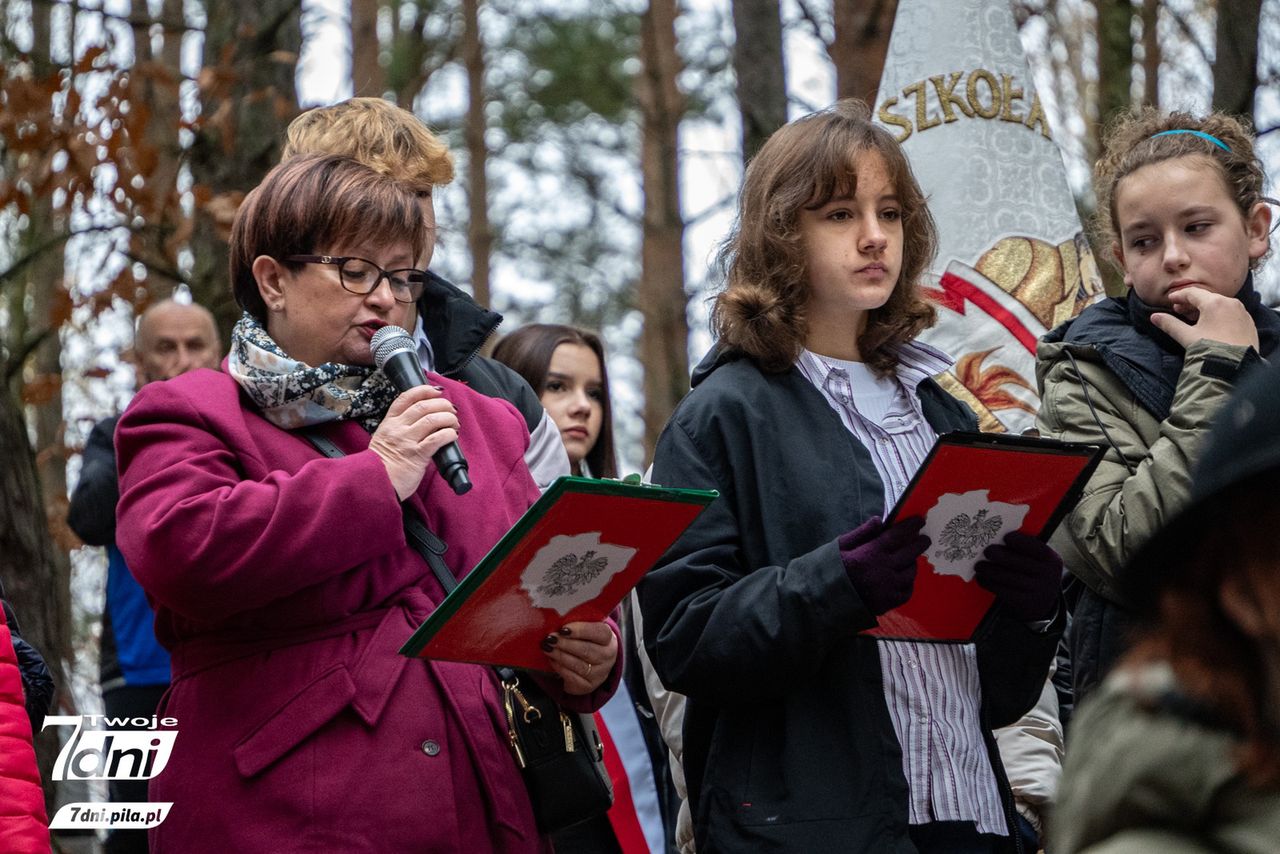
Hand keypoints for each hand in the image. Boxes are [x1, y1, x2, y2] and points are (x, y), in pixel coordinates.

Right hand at [368, 385, 459, 499]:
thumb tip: (424, 420)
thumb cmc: (382, 464)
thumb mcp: (384, 438)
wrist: (375, 484)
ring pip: (432, 420)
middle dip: (442, 404)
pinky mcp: (417, 455)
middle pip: (423, 406)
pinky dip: (448, 434)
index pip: (406, 398)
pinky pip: (436, 439)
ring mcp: (407, 441)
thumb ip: (400, 428)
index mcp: (389, 422)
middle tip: (451, 409)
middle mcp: (398, 428)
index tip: (436, 391)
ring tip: (454, 423)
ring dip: (448, 418)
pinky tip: (452, 435)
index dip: (424, 390)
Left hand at [541, 621, 617, 694]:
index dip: (581, 630)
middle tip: (550, 638)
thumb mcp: (586, 630)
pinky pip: (572, 677)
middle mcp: (608, 657)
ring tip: (547, 648)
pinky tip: (552, 660)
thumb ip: (576, 623)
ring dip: (560, 655)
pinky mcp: (588, 686)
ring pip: (578, 665)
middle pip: (587, 650)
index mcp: (609, 639)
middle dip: (565, 644)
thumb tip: (556, 619)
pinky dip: (559, 668)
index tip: (563, 628)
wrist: (592, 664)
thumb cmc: (586, 641)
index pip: (599, 632)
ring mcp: (599, 673)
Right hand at [838, 516, 928, 615]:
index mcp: (871, 553)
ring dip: (913, 563)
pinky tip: (905, 579)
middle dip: (919, 543)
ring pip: (910, 573)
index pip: (897, 536)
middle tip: (925, 539)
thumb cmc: (829, 570)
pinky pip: (907, 592)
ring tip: (911, 560)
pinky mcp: (888, 603)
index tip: (920, 521)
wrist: (821, 601)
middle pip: (910, 553)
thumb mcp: (840, 547)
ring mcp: (888, 588)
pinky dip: (908, 583)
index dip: (910, 527)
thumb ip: (861, 533)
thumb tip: (879, 520)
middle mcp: (883, 569)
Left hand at [974, 531, 1061, 622]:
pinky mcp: (1025, 603)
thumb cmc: (1034, 572)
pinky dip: (988, 583)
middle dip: (997, 555)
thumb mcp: (1038, 560)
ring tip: (978, 566)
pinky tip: (981, 578)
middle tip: (986, 551)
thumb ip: (1025, 547)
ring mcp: (1037, 590)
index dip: (1018, 540)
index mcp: (1051, 559)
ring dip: (988, 570)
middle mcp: (1048, 575)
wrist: (1043, 603)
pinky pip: (1003, 591)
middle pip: (1016, 562)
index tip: (1004, 537)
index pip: (1034, 547)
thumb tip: (998, 535)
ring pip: (1006, 577)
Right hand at [1150, 288, 1259, 350]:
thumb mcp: (1187, 336)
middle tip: (1179, 311)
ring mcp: (1242, 313)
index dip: (1179, 296)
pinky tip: (1211, 326)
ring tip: (1194, 319)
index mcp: (1214, 303)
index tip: (1171, 299)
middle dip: (1191, 303)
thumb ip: (1169, 324)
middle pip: (1207, 297)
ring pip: (1220, 305)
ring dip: (1205, 309)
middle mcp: (1231, 303)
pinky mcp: (1249, 323)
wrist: (1236, 366)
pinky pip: (1230, 313)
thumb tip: (1154, 317)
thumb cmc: (1211, 349)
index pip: (1193, 293)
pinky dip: (1218, 315)